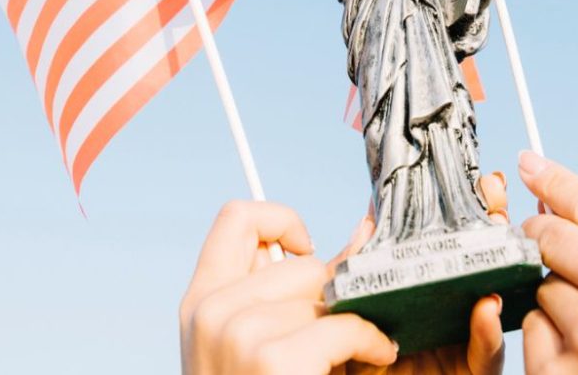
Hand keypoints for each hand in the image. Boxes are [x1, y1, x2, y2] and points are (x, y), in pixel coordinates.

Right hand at [180, 201, 397, 374]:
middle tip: (345, 330)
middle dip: (334, 295)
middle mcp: (210, 311)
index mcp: (201, 302)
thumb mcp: (262, 343)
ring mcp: (237, 333)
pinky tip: (377, 356)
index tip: (307, 251)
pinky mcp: (271, 359)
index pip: (236, 217)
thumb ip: (295, 287)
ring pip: (326, 293)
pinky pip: (345, 324)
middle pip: (299, 262)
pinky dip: (372, 341)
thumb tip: (368, 225)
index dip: (281, 219)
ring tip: (357, 351)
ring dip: (354, 321)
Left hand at [327, 172, 510, 374]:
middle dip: (493, 219)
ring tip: (499, 231)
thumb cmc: (363, 363)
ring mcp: (467, 338)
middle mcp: (453, 307)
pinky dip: (489, 331)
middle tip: (492, 190)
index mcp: (428, 286)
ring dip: (503, 262)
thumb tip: (368, 222)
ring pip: (497, 297)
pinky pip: (488, 353)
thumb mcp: (355, 309)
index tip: (475, 177)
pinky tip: (486, 308)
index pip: (452, 240)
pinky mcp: (473, 370)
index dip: (467, 207)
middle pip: (484, 257)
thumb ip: (361, 271)